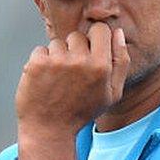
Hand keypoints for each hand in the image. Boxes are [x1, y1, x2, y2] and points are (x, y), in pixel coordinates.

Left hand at [15, 22, 130, 141]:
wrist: (49, 130)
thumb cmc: (81, 112)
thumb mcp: (112, 93)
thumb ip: (121, 62)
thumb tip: (118, 33)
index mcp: (102, 66)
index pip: (100, 29)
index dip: (94, 38)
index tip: (89, 51)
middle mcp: (80, 61)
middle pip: (77, 35)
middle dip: (74, 49)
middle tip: (71, 73)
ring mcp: (57, 61)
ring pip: (57, 43)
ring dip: (57, 56)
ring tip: (57, 80)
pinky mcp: (37, 63)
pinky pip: (40, 50)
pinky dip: (40, 62)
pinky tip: (44, 80)